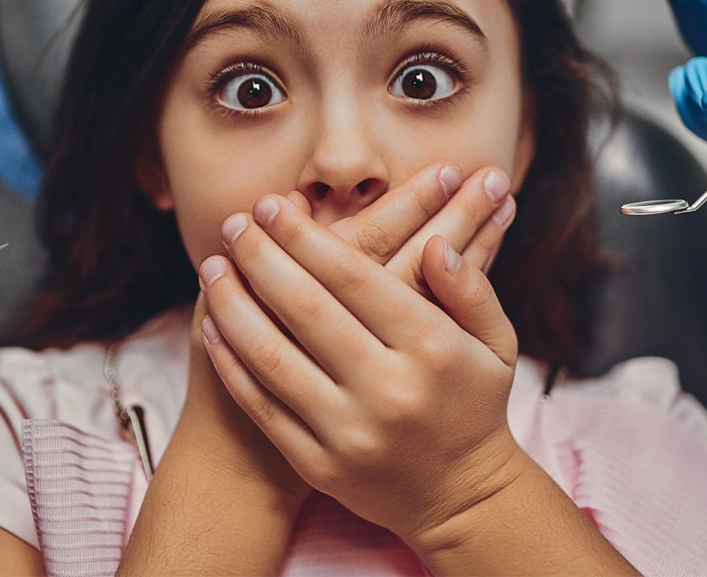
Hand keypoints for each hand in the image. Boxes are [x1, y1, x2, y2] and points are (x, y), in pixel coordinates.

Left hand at [199, 181, 523, 546]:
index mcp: (432, 349)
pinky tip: (213, 326)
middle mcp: (389, 389)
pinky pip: (262, 405)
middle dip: (261, 258)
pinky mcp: (319, 464)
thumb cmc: (473, 404)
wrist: (461, 500)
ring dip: (233, 305)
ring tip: (211, 266)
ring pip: (273, 356)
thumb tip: (437, 242)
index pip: (354, 278)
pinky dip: (232, 362)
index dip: (305, 237)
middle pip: (306, 309)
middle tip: (233, 224)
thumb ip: (471, 287)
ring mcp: (350, 431)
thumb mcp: (495, 342)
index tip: (272, 206)